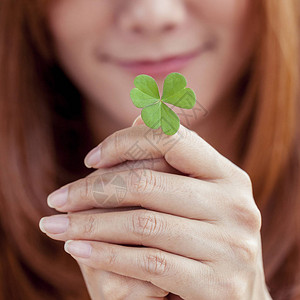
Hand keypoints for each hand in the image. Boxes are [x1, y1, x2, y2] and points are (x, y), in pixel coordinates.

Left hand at [40, 116, 270, 299]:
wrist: (238, 297)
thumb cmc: (206, 238)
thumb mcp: (196, 196)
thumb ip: (169, 161)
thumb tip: (139, 115)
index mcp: (228, 177)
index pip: (171, 140)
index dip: (125, 142)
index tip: (91, 160)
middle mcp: (235, 206)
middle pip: (147, 184)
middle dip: (92, 190)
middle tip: (57, 199)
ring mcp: (231, 246)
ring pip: (142, 225)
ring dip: (89, 225)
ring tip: (55, 226)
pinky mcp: (217, 285)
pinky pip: (149, 264)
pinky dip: (106, 255)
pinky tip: (76, 250)